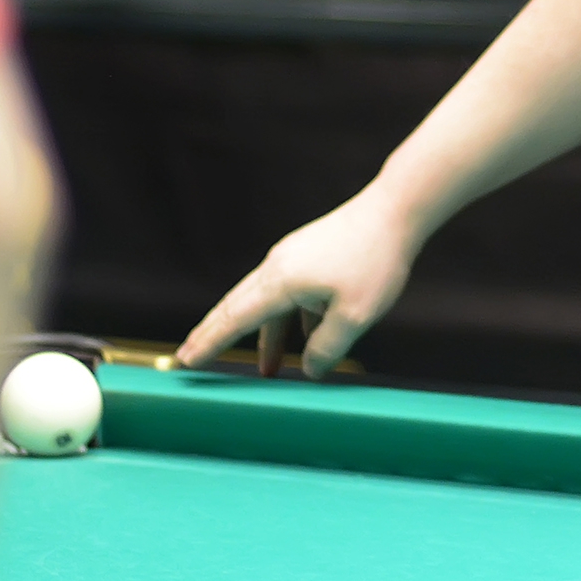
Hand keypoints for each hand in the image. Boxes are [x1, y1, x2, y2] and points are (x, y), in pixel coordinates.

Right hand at [174, 188, 419, 375]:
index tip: (184, 361)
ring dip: (265, 337)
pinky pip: (290, 295)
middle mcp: (278, 267)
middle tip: (190, 359)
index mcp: (281, 282)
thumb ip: (327, 348)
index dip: (209, 344)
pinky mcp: (310, 255)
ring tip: (268, 370)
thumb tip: (310, 369)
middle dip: (214, 336)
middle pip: (237, 307)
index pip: (235, 320)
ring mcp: (293, 258)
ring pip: (266, 303)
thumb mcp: (356, 316)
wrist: (396, 210)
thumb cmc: (376, 261)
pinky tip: (306, 337)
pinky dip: (291, 320)